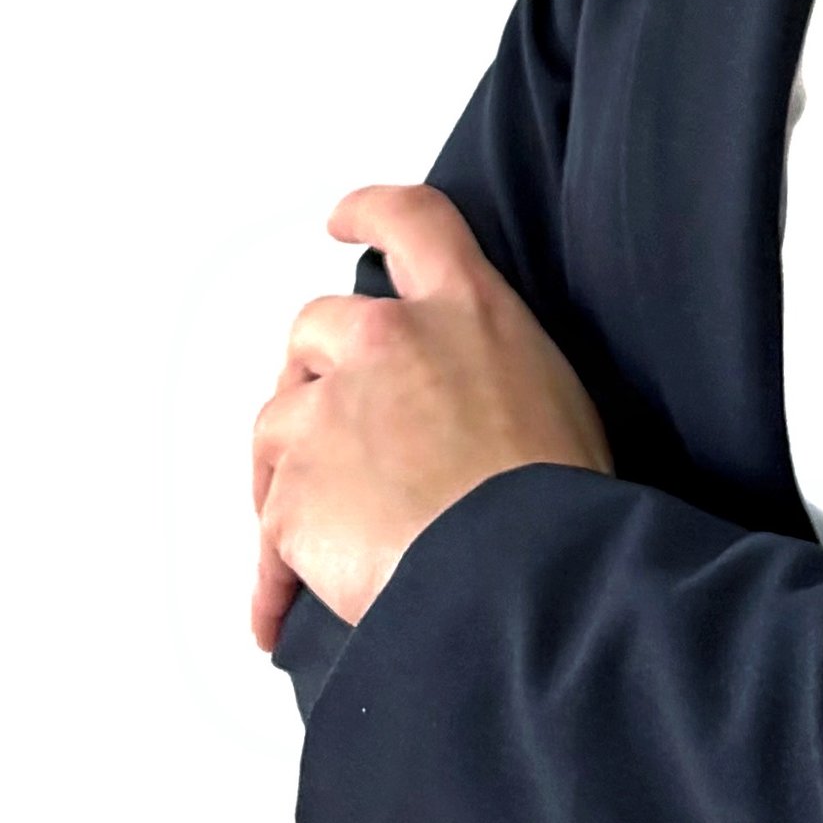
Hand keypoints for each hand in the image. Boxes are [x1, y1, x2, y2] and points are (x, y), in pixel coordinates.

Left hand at [249, 183, 611, 650]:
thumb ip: (482, 359)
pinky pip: (269, 533)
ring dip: (291, 469)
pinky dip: (276, 574)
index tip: (344, 219)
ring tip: (325, 532)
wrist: (519, 570)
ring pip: (278, 425)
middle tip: (339, 430)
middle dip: (317, 375)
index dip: (370, 211)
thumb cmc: (553, 492)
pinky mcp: (291, 492)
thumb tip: (456, 393)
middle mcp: (386, 341)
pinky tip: (282, 611)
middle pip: (316, 329)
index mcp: (461, 307)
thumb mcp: (549, 386)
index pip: (410, 219)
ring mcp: (329, 413)